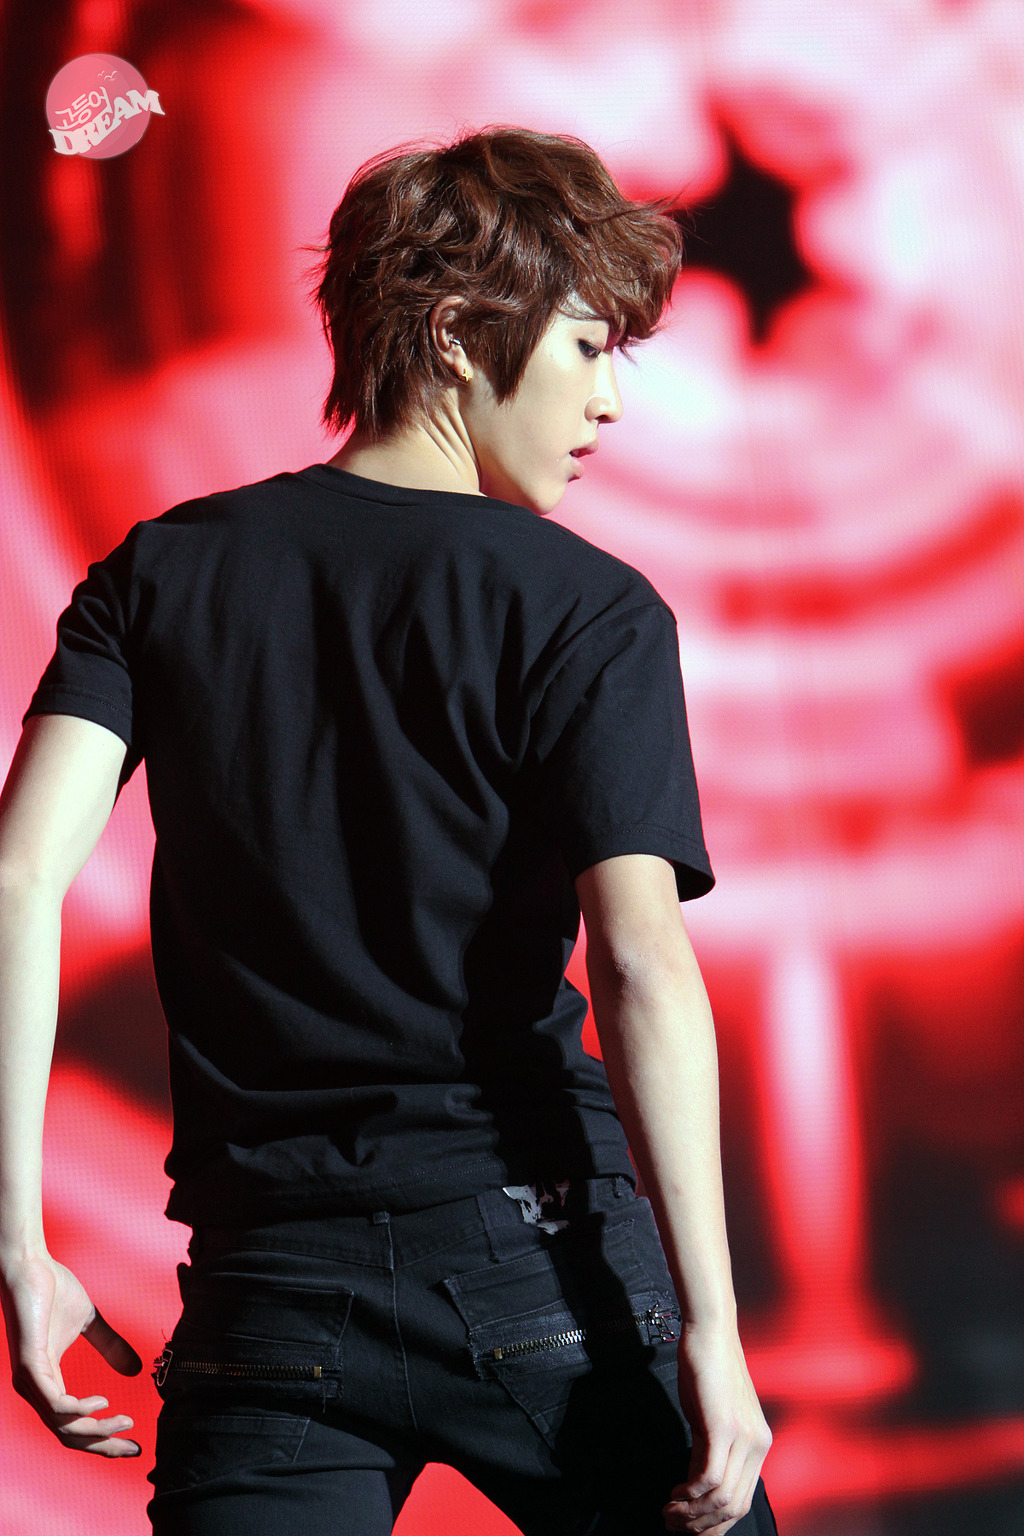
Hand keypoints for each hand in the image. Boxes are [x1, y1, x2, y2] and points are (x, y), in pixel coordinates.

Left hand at [1, 1247, 143, 1455]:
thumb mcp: (89, 1322)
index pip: (73, 1426)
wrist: (29, 1264)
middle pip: (69, 1436)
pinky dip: (79, 1410)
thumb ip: (110, 1346)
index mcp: (47, 1382)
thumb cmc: (52, 1289)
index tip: (133, 1442)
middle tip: (134, 1448)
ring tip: (124, 1420)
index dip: (103, 1439)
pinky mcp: (29, 1366)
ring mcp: (30, 1380)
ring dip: (96, 1430)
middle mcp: (35, 1389)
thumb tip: (136, 1369)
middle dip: (103, 1446)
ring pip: (62, 1427)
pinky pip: (54, 1404)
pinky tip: (100, 1403)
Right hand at [663, 1321, 772, 1533]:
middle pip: (734, 1507)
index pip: (743, 1500)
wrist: (710, 1332)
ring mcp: (743, 1437)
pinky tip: (674, 1494)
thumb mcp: (714, 1417)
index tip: (691, 1529)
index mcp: (759, 1444)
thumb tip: (697, 1486)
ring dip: (691, 1514)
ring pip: (721, 1498)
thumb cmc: (708, 1370)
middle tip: (674, 1526)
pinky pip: (709, 1477)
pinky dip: (689, 1494)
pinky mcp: (724, 1428)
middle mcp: (758, 1444)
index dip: (716, 1524)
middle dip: (702, 1526)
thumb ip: (713, 1450)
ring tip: (668, 1514)